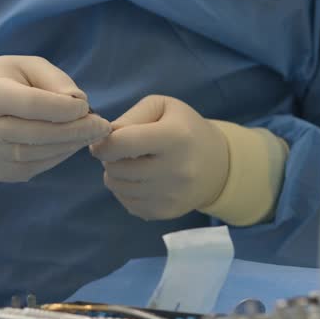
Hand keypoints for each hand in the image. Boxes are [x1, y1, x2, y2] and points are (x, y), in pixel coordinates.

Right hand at [0, 56, 110, 181]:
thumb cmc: (3, 80)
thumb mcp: (27, 66)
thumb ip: (55, 80)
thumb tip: (80, 103)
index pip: (31, 105)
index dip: (63, 108)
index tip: (87, 106)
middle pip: (36, 134)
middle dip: (75, 131)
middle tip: (102, 126)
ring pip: (38, 155)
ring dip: (71, 145)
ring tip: (91, 133)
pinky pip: (36, 166)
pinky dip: (59, 156)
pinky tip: (70, 143)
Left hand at [89, 95, 228, 219]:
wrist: (217, 164)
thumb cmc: (184, 128)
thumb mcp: (162, 107)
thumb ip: (130, 117)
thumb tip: (106, 138)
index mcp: (174, 137)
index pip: (121, 144)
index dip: (103, 142)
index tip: (102, 141)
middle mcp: (175, 169)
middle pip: (116, 168)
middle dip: (109, 158)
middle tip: (120, 151)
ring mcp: (171, 195)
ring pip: (117, 187)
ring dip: (115, 174)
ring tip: (130, 164)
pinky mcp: (166, 212)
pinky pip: (127, 203)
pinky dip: (125, 191)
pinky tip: (139, 180)